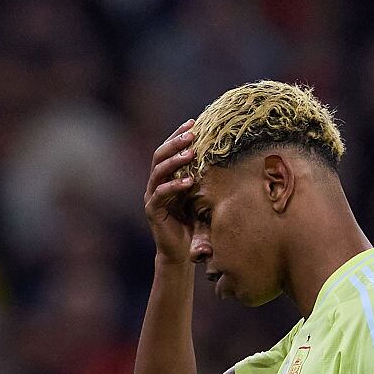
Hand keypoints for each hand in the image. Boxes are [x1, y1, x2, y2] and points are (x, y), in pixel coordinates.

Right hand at [144, 119, 195, 263]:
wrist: (181, 250)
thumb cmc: (192, 222)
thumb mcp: (199, 196)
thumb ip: (202, 177)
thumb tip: (222, 153)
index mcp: (165, 177)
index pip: (168, 150)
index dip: (178, 135)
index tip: (193, 122)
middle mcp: (155, 183)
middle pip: (160, 156)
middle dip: (175, 142)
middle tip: (192, 134)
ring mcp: (151, 196)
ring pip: (158, 171)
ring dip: (174, 160)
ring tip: (190, 154)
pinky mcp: (152, 211)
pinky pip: (161, 194)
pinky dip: (174, 186)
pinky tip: (188, 181)